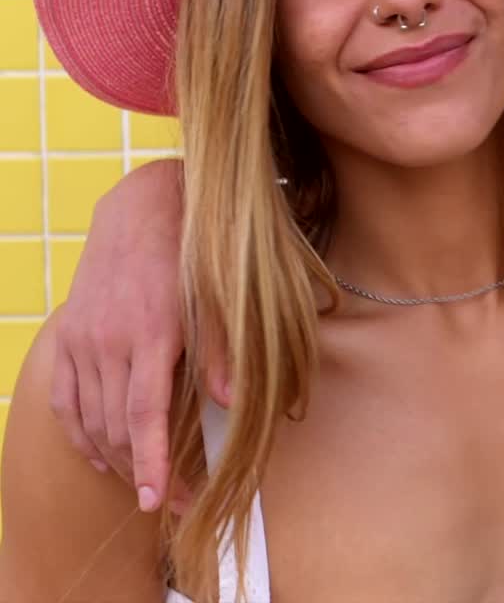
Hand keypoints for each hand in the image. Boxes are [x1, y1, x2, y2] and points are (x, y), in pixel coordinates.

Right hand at [50, 158, 230, 511]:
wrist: (140, 208)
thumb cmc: (187, 252)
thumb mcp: (215, 296)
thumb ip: (221, 350)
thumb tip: (233, 402)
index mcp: (151, 333)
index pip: (144, 416)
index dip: (152, 463)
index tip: (159, 500)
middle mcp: (109, 340)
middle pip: (118, 428)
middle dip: (144, 471)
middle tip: (174, 499)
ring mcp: (83, 339)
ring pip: (91, 420)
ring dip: (116, 459)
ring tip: (144, 482)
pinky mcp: (68, 334)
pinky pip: (65, 400)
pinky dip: (80, 434)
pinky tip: (100, 455)